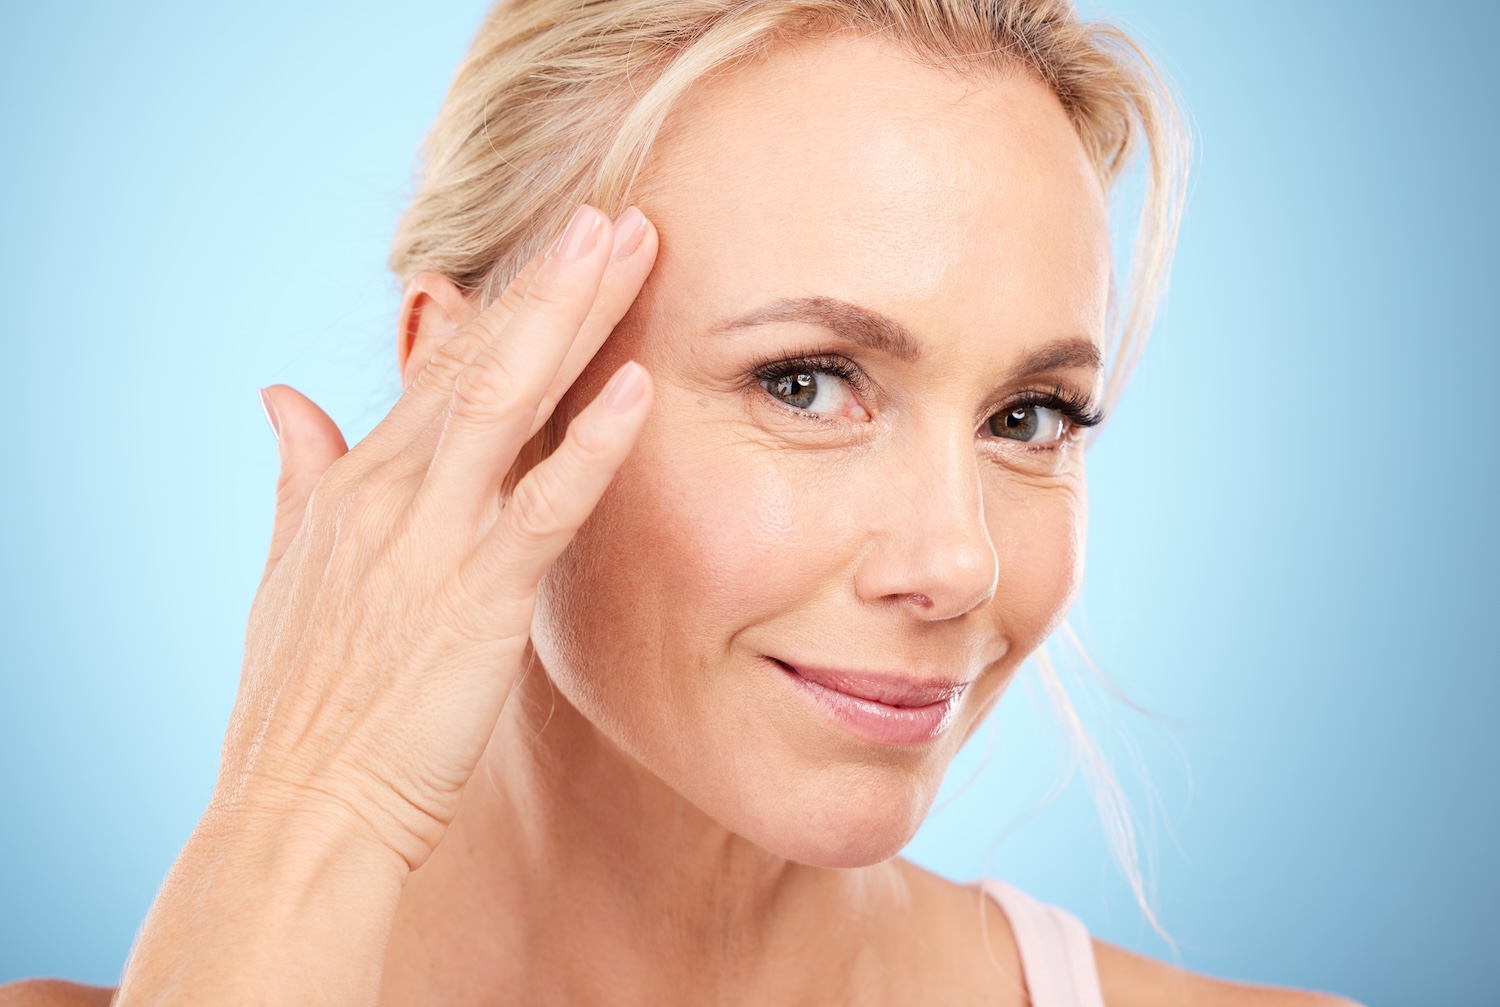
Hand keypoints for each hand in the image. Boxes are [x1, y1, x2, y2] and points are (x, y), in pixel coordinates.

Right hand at [223, 203, 656, 870]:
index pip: (438, 369)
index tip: (556, 253)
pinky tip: (638, 385)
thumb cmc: (302, 707)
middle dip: (549, 282)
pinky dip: (591, 443)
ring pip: (510, 401)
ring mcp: (432, 539)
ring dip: (572, 318)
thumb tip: (282, 396)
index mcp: (354, 484)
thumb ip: (298, 474)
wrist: (299, 813)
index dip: (501, 306)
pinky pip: (545, 504)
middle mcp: (391, 493)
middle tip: (613, 213)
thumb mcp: (287, 572)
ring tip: (628, 244)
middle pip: (480, 361)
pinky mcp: (475, 597)